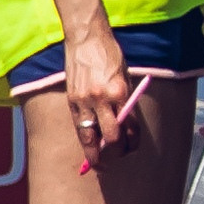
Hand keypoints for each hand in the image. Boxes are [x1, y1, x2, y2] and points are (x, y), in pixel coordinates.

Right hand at [64, 27, 134, 170]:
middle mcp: (102, 100)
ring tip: (98, 164)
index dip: (132, 141)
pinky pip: (78, 126)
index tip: (132, 147)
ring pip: (89, 137)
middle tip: (118, 157)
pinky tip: (87, 146)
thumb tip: (126, 123)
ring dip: (94, 154)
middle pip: (110, 137)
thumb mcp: (125, 77)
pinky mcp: (71, 100)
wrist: (86, 38)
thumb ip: (126, 101)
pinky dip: (84, 138)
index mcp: (120, 93)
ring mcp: (84, 101)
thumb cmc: (110, 55)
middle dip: (115, 152)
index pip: (129, 126)